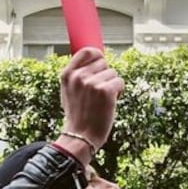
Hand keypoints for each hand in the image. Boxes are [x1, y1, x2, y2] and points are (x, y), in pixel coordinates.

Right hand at [53, 47, 121, 164]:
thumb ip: (77, 75)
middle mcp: (78, 76)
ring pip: (113, 73)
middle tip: (98, 93)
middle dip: (105, 75)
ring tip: (102, 100)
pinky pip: (120, 82)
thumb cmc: (78, 116)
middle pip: (103, 62)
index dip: (97, 55)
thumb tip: (95, 59)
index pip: (86, 51)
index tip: (101, 61)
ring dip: (112, 85)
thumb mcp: (68, 92)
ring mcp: (92, 83)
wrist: (81, 136)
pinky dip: (119, 92)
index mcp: (67, 75)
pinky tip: (110, 102)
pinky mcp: (105, 90)